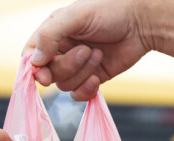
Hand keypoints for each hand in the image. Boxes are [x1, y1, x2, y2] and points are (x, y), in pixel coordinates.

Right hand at [25, 0, 152, 100]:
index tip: (44, 75)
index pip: (31, 56)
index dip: (34, 69)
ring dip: (82, 73)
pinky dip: (86, 89)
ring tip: (98, 54)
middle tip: (86, 50)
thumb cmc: (109, 11)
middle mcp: (62, 51)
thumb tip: (34, 62)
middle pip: (48, 74)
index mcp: (53, 33)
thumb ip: (50, 35)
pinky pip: (78, 95)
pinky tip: (98, 77)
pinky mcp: (92, 78)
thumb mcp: (75, 16)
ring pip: (64, 85)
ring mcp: (77, 67)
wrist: (142, 23)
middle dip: (67, 66)